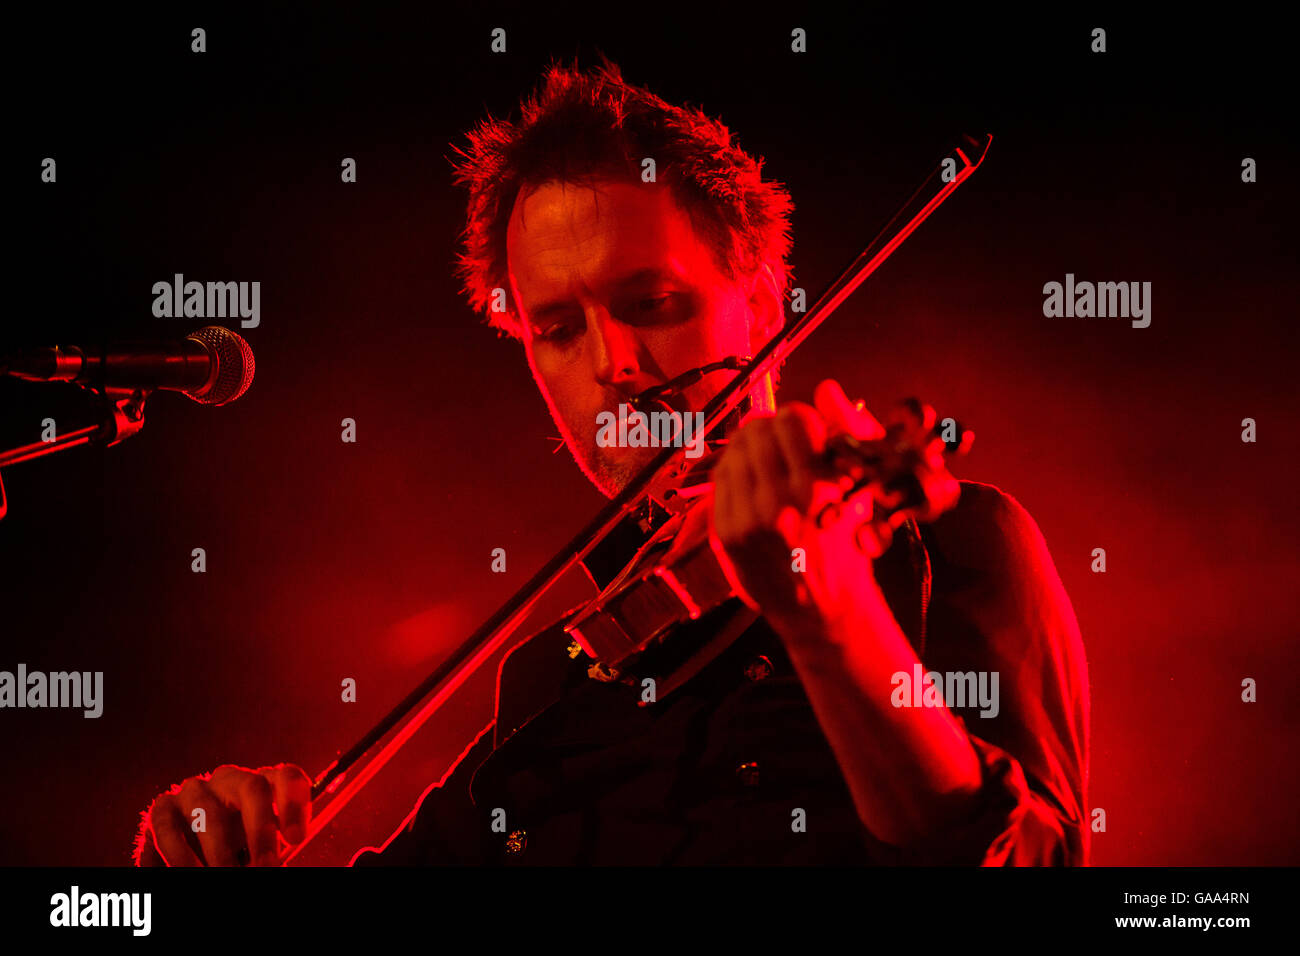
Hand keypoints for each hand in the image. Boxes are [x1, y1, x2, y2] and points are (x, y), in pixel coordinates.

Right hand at [135, 763, 311, 865]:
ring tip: (223, 875)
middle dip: (260, 829)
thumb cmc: (237, 852)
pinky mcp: (162, 809)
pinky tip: (190, 872)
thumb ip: (269, 853)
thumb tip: (277, 864)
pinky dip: (180, 857)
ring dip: (218, 851)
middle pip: (252, 786)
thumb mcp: (258, 850)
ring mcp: (194, 791)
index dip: (294, 804)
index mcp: (263, 785)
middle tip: (265, 865)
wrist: (190, 855)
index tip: (295, 839)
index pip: (286, 777)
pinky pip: (168, 829)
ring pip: (208, 812)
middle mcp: (230, 780)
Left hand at [708, 378, 889, 638]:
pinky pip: (720, 479)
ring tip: (765, 463)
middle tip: (778, 442)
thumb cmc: (846, 544)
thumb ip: (847, 434)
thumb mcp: (861, 489)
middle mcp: (780, 502)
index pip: (792, 419)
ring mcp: (748, 520)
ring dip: (749, 448)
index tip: (801, 427)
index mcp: (819, 488)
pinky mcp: (725, 533)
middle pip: (757, 430)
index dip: (797, 416)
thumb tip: (827, 389)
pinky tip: (750, 483)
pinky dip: (734, 471)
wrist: (820, 607)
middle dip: (769, 429)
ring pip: (734, 450)